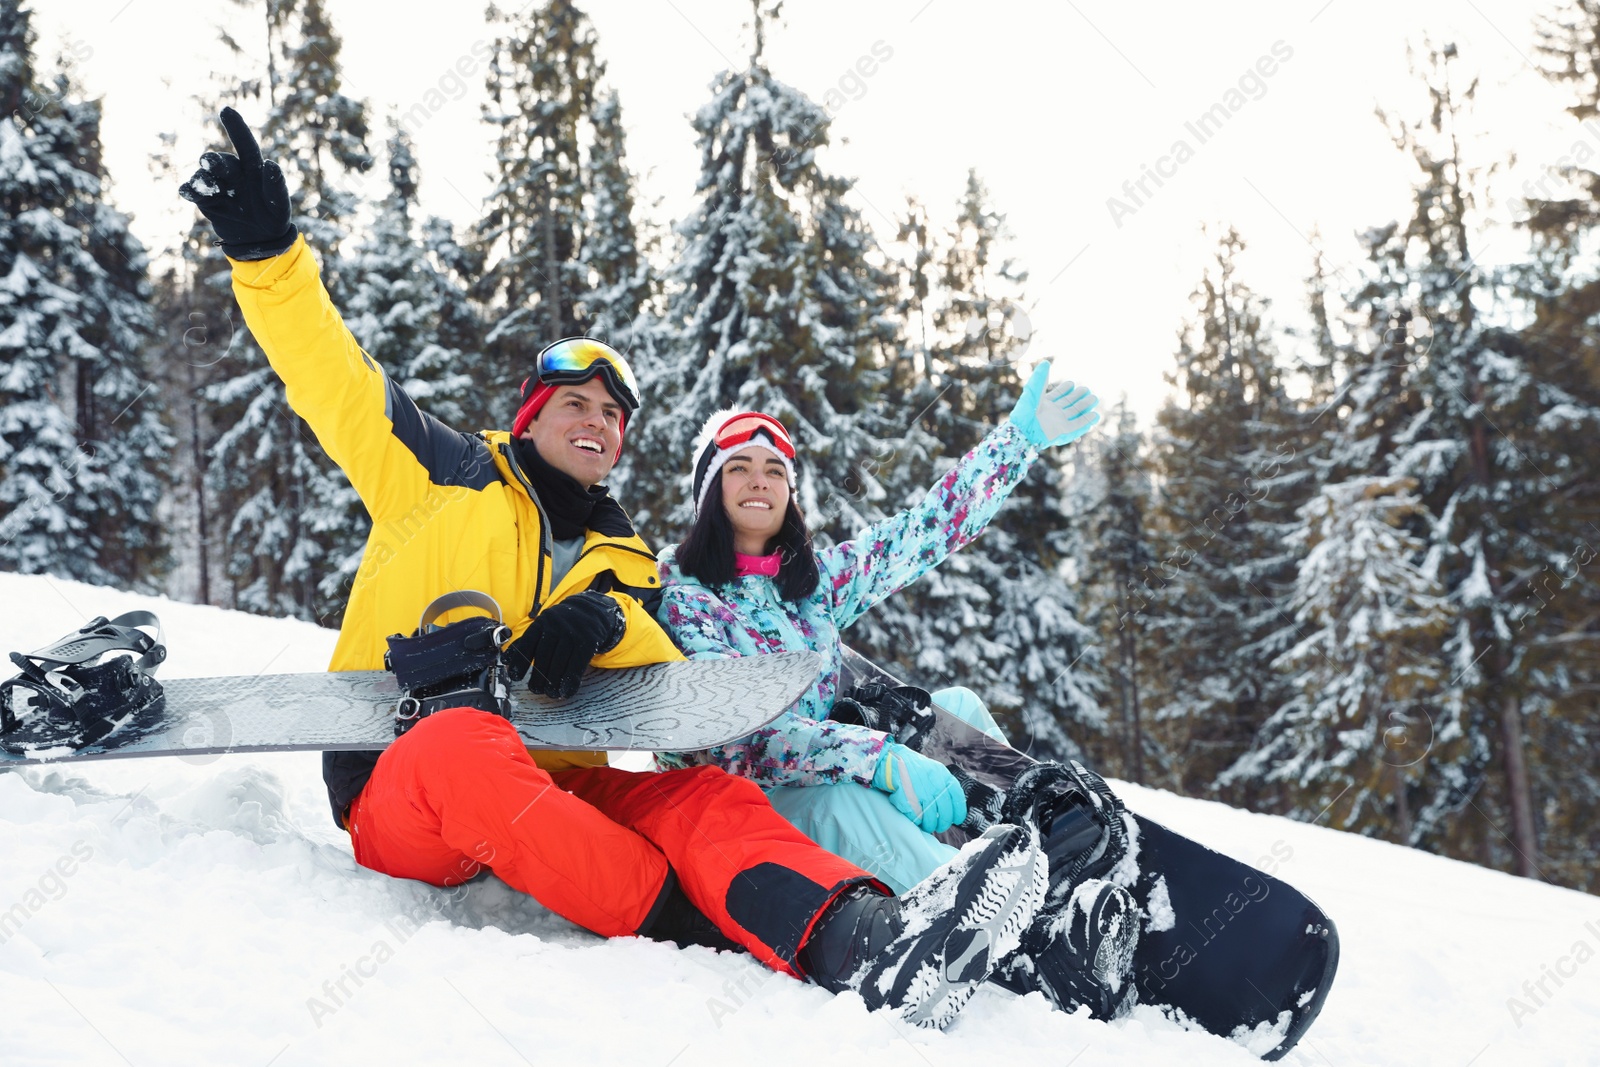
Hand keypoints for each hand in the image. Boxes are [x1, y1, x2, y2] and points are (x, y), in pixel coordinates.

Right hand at [177, 107, 297, 259]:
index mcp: (252, 168)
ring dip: (203, 179)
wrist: (259, 239)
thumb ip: (276, 186)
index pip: (245, 144)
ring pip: (204, 176)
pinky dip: (189, 190)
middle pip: (220, 162)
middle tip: (210, 162)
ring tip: (207, 187)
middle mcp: (233, 173)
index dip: (236, 127)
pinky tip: (187, 191)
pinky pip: (193, 192)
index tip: (226, 110)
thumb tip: (271, 164)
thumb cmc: (273, 216)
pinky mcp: (206, 201)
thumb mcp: (279, 205)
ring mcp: (217, 186)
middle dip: (213, 161)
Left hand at [505, 591, 624, 698]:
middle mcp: (555, 627)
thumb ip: (526, 641)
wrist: (590, 611)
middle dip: (538, 677)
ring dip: (553, 683)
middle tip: (535, 689)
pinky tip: (566, 692)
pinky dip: (570, 682)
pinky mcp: (587, 642)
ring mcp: (572, 634)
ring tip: (550, 693)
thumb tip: (506, 660)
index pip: (527, 644)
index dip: (520, 662)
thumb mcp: (543, 626)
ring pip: (560, 663)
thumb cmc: (561, 624)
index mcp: (541, 623)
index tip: (515, 678)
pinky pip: (577, 666)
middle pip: (543, 657)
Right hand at [872, 742, 966, 833]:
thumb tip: (949, 803)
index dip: (958, 811)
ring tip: (926, 825)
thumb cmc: (909, 765)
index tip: (957, 819)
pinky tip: (915, 819)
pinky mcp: (908, 799)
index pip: (957, 797)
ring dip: (929, 825)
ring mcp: (921, 792)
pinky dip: (916, 821)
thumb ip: (941, 783)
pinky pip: (916, 817)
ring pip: (931, 818)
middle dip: (943, 823)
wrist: (889, 759)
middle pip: (945, 812)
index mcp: (942, 775)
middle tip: (939, 826)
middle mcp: (934, 783)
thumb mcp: (931, 768)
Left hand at [1009, 360, 1098, 448]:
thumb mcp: (1033, 391)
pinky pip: (1076, 427)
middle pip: (1068, 404)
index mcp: (1044, 404)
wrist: (1023, 431)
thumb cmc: (1025, 411)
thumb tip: (1045, 363)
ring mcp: (1057, 423)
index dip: (1065, 389)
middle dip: (1079, 397)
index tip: (1072, 383)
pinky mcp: (1062, 432)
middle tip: (1087, 390)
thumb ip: (1041, 378)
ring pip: (1074, 414)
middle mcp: (1052, 413)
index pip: (1057, 395)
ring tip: (1094, 399)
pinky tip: (1094, 415)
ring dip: (1084, 407)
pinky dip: (1085, 421)